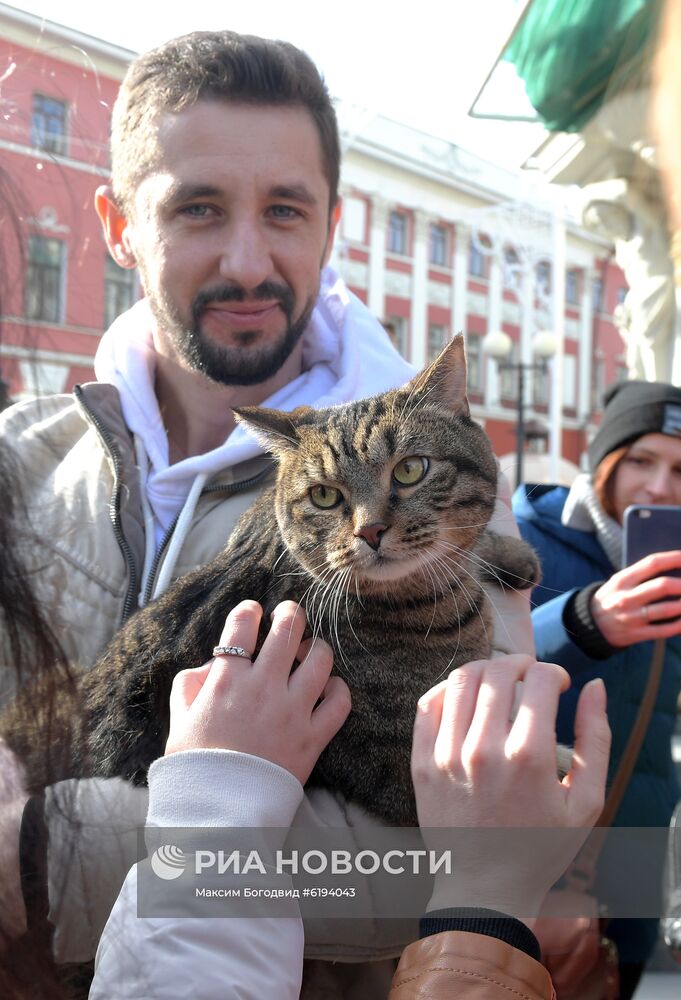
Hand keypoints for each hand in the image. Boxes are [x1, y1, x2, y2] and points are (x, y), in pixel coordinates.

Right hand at [165, 600, 350, 784]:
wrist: (218, 811)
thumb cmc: (196, 765)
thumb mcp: (179, 718)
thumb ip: (190, 683)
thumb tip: (211, 665)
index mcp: (226, 680)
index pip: (242, 624)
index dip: (248, 611)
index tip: (252, 612)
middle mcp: (263, 688)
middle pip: (288, 629)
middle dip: (290, 613)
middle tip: (289, 614)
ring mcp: (292, 711)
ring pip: (320, 658)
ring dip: (316, 648)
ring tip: (309, 651)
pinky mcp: (313, 737)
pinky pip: (340, 701)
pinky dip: (338, 689)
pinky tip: (328, 688)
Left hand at [411, 655, 610, 922]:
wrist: (484, 889)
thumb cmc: (541, 846)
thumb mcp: (585, 801)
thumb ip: (595, 738)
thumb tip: (595, 687)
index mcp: (529, 757)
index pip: (539, 679)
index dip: (554, 672)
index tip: (557, 684)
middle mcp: (484, 750)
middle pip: (499, 672)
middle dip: (520, 663)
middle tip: (530, 675)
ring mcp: (447, 755)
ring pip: (461, 680)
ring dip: (485, 669)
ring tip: (499, 680)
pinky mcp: (422, 763)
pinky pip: (428, 704)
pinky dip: (448, 688)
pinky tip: (466, 696)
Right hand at [591, 549, 680, 645]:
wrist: (590, 625)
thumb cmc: (613, 598)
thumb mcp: (619, 582)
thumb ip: (642, 576)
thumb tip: (676, 570)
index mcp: (623, 579)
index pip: (652, 563)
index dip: (674, 558)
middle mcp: (626, 597)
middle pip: (662, 586)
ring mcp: (631, 617)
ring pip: (666, 609)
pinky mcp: (636, 634)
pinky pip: (664, 630)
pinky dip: (680, 625)